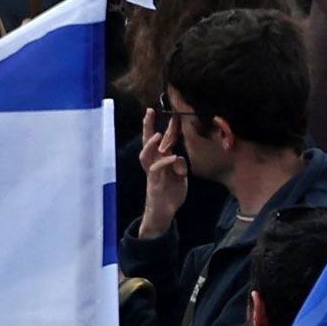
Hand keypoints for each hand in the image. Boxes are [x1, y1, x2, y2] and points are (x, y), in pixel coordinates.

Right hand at [138, 111, 188, 238]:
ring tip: (157, 135)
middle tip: (149, 112)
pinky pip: (156, 171)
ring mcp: (152, 174)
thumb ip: (180, 166)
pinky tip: (172, 157)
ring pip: (146, 156)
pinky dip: (165, 163)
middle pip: (147, 142)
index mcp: (161, 160)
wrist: (163, 213)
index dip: (165, 127)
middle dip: (147, 127)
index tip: (169, 112)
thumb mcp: (180, 177)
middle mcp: (154, 164)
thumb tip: (177, 158)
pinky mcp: (155, 184)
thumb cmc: (171, 192)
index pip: (162, 140)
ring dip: (150, 145)